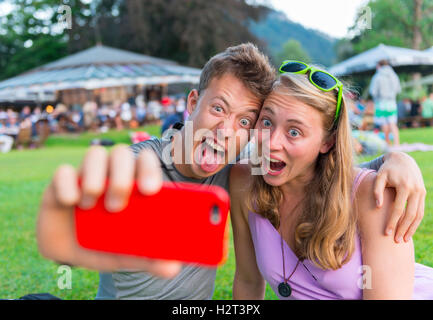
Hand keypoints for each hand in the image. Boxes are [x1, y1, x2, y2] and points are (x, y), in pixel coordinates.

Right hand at [36, 145, 180, 276]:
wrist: (69, 252)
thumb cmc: (106, 244)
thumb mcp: (127, 254)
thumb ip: (150, 258)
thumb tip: (173, 268)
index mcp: (133, 183)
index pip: (146, 161)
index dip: (150, 169)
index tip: (150, 192)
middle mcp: (112, 173)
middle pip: (121, 154)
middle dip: (121, 177)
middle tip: (116, 207)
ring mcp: (86, 175)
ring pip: (95, 154)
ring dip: (95, 177)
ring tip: (91, 205)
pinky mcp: (61, 183)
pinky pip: (63, 172)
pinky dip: (67, 183)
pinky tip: (72, 201)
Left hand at [373, 151, 425, 242]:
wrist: (402, 159)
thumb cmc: (387, 169)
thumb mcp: (379, 177)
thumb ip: (377, 191)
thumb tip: (378, 207)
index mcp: (404, 186)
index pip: (398, 209)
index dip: (393, 222)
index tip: (386, 233)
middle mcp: (415, 190)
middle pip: (411, 215)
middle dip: (404, 229)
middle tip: (396, 241)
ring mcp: (421, 192)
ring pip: (419, 214)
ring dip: (412, 228)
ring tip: (404, 240)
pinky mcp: (423, 193)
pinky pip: (421, 211)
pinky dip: (416, 222)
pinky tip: (409, 230)